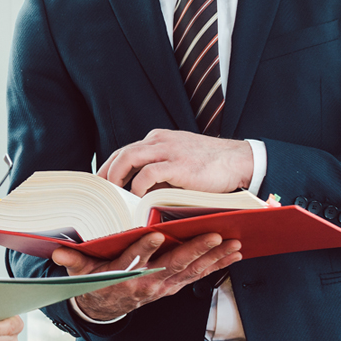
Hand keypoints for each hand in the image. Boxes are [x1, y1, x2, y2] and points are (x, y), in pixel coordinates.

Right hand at [51, 231, 241, 320]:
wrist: (104, 308)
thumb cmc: (93, 281)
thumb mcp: (79, 272)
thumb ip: (72, 259)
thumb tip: (56, 251)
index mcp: (123, 275)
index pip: (134, 260)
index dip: (144, 248)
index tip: (156, 233)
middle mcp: (147, 283)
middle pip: (173, 265)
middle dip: (195, 250)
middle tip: (215, 236)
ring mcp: (163, 287)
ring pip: (191, 272)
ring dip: (214, 259)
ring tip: (234, 245)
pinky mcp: (173, 287)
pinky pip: (198, 277)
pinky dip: (216, 266)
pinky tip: (233, 255)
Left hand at [97, 129, 253, 195]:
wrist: (239, 160)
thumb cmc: (210, 167)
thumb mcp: (179, 164)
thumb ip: (158, 174)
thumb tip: (136, 195)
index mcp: (158, 139)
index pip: (124, 151)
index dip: (109, 168)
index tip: (101, 186)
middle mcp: (159, 140)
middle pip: (121, 154)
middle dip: (106, 175)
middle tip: (101, 195)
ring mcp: (168, 150)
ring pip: (128, 159)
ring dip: (117, 180)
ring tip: (115, 198)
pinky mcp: (178, 165)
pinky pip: (147, 174)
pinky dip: (137, 188)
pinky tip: (136, 201)